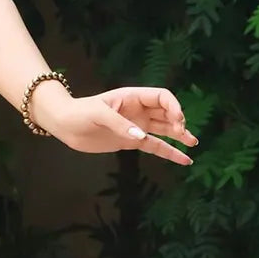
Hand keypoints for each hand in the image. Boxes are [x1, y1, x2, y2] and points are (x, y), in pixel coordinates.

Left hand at [37, 84, 197, 164]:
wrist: (65, 125)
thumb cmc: (79, 113)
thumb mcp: (99, 114)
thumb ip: (120, 125)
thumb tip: (141, 137)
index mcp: (133, 97)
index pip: (162, 97)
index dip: (173, 107)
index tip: (177, 121)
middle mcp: (138, 110)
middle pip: (167, 113)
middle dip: (178, 121)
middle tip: (183, 133)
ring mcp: (136, 126)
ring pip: (164, 130)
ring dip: (179, 136)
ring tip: (193, 143)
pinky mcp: (131, 141)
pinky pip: (154, 146)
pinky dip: (169, 152)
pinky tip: (183, 160)